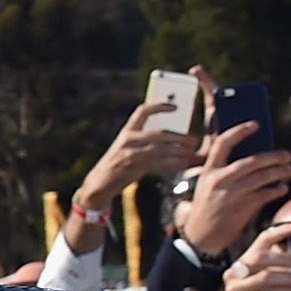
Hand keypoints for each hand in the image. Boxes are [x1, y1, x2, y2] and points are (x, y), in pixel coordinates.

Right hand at [73, 97, 201, 218]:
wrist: (98, 184)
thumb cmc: (117, 165)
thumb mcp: (126, 147)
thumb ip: (144, 140)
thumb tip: (172, 136)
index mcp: (127, 131)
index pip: (143, 111)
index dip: (159, 106)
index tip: (175, 107)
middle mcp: (127, 140)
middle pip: (158, 133)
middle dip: (177, 136)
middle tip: (192, 139)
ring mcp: (129, 154)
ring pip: (160, 150)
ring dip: (177, 151)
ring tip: (190, 153)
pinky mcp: (133, 168)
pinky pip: (157, 164)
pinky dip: (171, 165)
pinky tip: (181, 165)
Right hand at [181, 121, 290, 261]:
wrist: (200, 238)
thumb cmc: (206, 210)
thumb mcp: (207, 187)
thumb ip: (224, 172)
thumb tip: (254, 159)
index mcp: (209, 172)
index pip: (223, 143)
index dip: (240, 131)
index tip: (255, 124)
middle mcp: (219, 180)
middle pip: (252, 161)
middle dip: (274, 157)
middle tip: (287, 156)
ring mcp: (231, 194)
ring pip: (263, 177)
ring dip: (281, 172)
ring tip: (290, 171)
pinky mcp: (242, 208)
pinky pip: (266, 194)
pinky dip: (277, 190)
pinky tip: (282, 188)